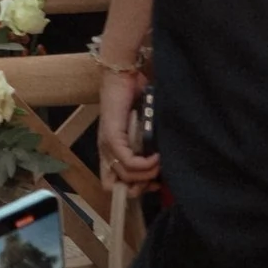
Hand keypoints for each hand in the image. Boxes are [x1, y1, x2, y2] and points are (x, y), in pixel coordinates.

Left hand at [97, 63, 158, 194]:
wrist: (123, 77)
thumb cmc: (135, 100)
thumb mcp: (142, 130)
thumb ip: (146, 146)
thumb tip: (162, 166)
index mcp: (110, 151)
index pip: (111, 184)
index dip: (131, 190)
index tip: (151, 184)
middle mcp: (105, 151)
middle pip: (117, 187)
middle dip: (140, 187)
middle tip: (157, 179)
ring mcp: (107, 145)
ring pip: (126, 176)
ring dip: (148, 174)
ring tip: (160, 163)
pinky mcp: (112, 136)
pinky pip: (129, 162)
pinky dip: (146, 164)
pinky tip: (157, 157)